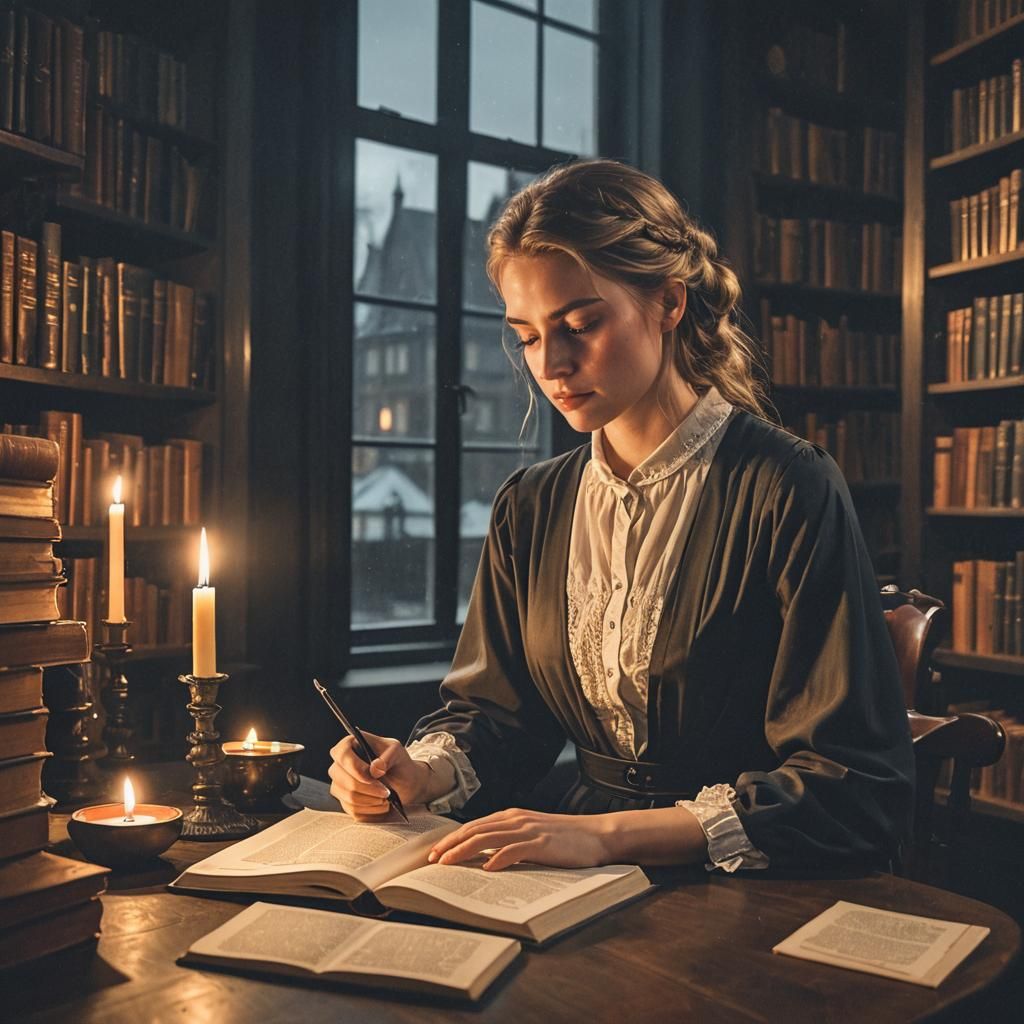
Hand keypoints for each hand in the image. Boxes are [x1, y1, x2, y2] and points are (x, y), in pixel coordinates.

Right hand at [328, 732, 428, 819]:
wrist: (404, 783)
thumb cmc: (398, 763)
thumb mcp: (398, 753)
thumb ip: (388, 756)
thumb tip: (374, 769)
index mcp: (351, 745)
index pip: (341, 753)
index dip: (354, 766)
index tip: (373, 776)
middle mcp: (340, 764)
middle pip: (341, 778)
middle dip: (367, 787)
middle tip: (387, 791)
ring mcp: (341, 784)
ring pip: (348, 796)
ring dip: (371, 799)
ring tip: (387, 797)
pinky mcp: (346, 802)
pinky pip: (353, 810)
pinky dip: (371, 809)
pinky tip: (383, 805)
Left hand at [426, 808, 613, 870]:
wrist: (597, 835)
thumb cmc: (565, 839)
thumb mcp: (532, 835)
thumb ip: (510, 841)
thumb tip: (484, 858)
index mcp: (511, 817)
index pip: (474, 826)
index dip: (452, 839)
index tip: (435, 853)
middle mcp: (516, 820)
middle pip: (474, 830)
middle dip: (450, 845)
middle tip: (431, 861)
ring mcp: (528, 830)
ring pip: (487, 838)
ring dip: (464, 851)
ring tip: (447, 864)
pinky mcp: (541, 843)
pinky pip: (514, 851)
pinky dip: (498, 859)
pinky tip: (486, 870)